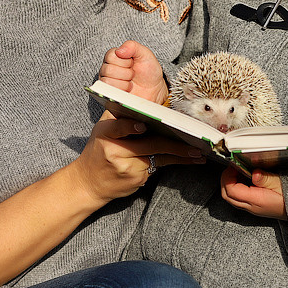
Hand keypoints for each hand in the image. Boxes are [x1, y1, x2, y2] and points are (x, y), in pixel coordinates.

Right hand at [71, 112, 202, 209]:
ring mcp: (127, 168)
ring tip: (199, 153)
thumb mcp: (103, 130)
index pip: (118, 128)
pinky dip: (175, 162)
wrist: (88, 183)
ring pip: (159, 157)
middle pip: (149, 144)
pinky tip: (191, 160)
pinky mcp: (136, 179)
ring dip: (181, 155)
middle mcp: (115, 151)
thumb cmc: (99, 150)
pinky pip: (158, 167)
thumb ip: (122, 117)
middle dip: (174, 143)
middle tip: (194, 139)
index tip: (143, 125)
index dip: (130, 127)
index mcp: (106, 133)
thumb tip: (149, 104)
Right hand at [99, 40, 167, 102]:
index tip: (133, 63)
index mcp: (115, 57)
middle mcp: (108, 68)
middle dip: (126, 73)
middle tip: (132, 74)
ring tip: (130, 82)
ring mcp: (107, 82)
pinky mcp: (108, 94)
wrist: (154, 89)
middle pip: (108, 69)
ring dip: (124, 83)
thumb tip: (119, 50)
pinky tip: (127, 89)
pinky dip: (122, 91)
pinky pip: (108, 93)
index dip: (125, 61)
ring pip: (108, 81)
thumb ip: (133, 47)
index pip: (111, 56)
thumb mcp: (145, 54)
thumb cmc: (149, 71)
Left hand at [219, 166, 285, 218]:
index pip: (232, 190)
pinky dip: (236, 187)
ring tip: (238, 171)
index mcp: (256, 200)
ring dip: (230, 183)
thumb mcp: (281, 184)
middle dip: (225, 179)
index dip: (228, 176)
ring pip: (231, 198)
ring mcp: (252, 208)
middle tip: (232, 167)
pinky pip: (239, 199)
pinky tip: (244, 179)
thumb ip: (266, 178)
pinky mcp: (255, 207)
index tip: (233, 165)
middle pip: (227, 195)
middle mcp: (251, 207)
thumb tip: (254, 173)